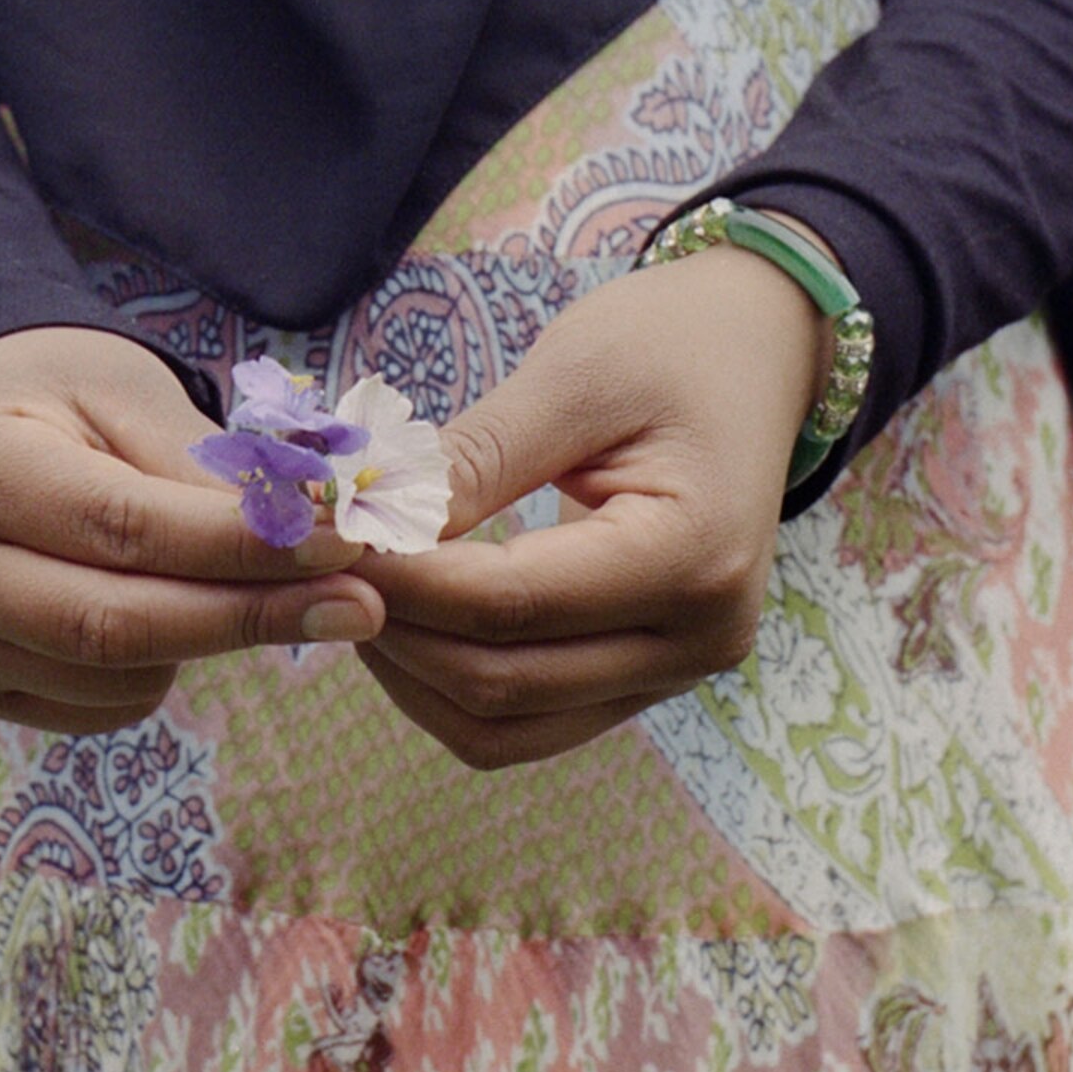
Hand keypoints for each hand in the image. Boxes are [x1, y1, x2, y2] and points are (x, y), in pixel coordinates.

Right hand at [0, 327, 384, 733]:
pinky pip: (99, 706)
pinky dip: (162, 672)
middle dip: (249, 617)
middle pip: (111, 623)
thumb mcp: (128, 393)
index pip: (123, 527)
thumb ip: (207, 469)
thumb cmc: (59, 395)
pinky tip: (173, 611)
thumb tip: (316, 537)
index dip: (239, 546)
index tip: (344, 544)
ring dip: (210, 641)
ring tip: (256, 586)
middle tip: (358, 605)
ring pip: (113, 676)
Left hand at [355, 249, 827, 769]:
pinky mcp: (643, 676)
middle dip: (390, 630)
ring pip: (504, 727)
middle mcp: (699, 640)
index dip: (399, 579)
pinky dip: (449, 682)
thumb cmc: (670, 344)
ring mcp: (675, 672)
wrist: (759, 351)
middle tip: (313, 562)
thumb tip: (360, 525)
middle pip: (500, 683)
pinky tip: (406, 615)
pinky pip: (527, 719)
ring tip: (352, 587)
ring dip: (410, 674)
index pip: (510, 604)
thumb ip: (470, 461)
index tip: (317, 535)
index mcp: (694, 558)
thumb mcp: (572, 375)